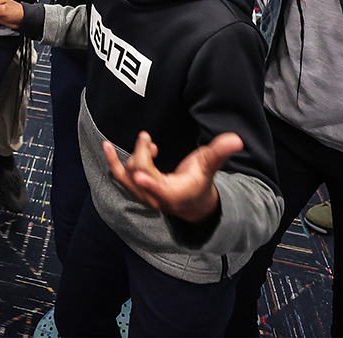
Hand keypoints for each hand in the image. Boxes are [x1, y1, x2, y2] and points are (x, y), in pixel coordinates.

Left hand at [103, 130, 242, 223]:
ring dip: (132, 156)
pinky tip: (106, 146)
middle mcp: (155, 198)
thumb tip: (236, 139)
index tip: (140, 173)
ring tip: (145, 141)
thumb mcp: (210, 166)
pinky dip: (112, 162)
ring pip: (126, 176)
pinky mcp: (136, 190)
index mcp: (174, 195)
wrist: (192, 203)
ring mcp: (143, 195)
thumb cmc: (201, 181)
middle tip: (148, 139)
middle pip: (140, 174)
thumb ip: (220, 152)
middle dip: (141, 154)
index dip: (150, 183)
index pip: (159, 190)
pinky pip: (119, 177)